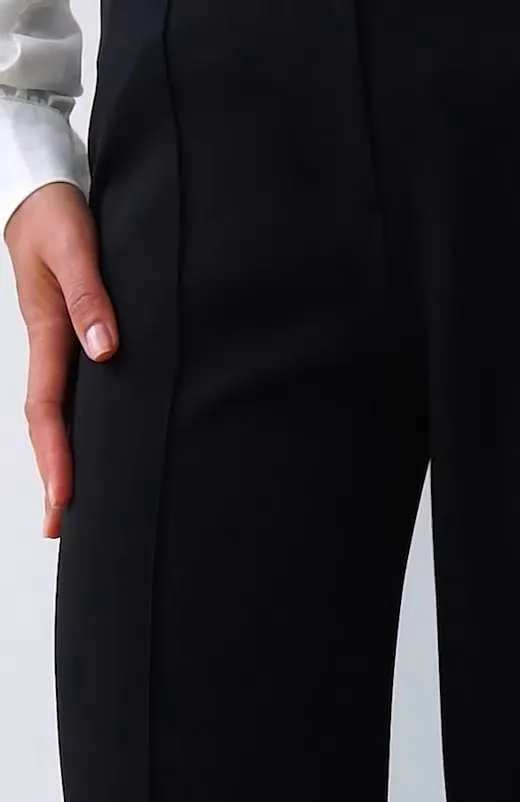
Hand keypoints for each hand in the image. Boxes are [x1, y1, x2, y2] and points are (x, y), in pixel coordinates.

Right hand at [5, 182, 118, 538]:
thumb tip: (104, 350)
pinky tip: (89, 442)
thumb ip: (91, 294)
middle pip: (47, 422)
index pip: (48, 407)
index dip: (56, 454)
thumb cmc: (58, 212)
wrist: (43, 187)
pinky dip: (73, 423)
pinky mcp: (70, 333)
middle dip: (54, 472)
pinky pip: (70, 389)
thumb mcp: (76, 245)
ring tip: (70, 502)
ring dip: (61, 455)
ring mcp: (58, 343)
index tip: (65, 496)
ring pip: (57, 410)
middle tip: (61, 524)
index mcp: (47, 331)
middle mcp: (51, 345)